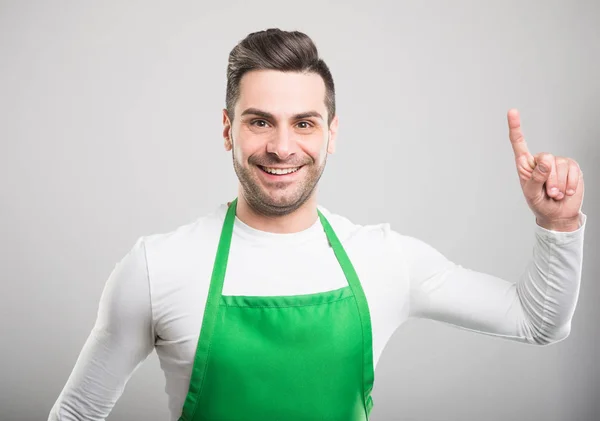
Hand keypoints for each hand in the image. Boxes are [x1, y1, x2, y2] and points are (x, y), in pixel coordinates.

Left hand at [507, 109, 583, 230]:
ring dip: (559, 185)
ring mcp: (557, 162)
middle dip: (549, 180)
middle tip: (549, 193)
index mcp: (525, 164)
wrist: (558, 214)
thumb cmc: (539, 203)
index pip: (519, 143)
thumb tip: (546, 160)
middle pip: (546, 158)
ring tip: (555, 194)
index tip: (512, 111)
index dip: (515, 127)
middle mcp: (541, 160)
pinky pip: (573, 170)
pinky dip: (570, 184)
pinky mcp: (572, 167)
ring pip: (560, 166)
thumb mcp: (532, 194)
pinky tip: (566, 192)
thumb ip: (536, 178)